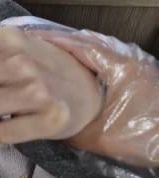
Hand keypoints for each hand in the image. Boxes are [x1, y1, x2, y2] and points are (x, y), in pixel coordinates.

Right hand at [29, 28, 158, 167]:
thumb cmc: (147, 139)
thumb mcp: (99, 138)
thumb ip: (69, 127)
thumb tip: (46, 121)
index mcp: (119, 67)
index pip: (79, 44)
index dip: (52, 40)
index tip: (30, 38)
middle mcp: (129, 60)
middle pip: (89, 41)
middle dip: (61, 41)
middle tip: (35, 43)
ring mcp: (137, 68)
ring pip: (100, 50)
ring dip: (76, 50)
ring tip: (51, 54)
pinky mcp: (141, 79)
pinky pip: (109, 61)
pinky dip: (89, 61)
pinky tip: (77, 72)